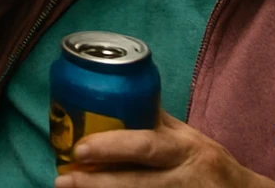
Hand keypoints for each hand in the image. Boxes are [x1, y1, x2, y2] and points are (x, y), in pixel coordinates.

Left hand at [56, 111, 274, 187]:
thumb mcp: (187, 137)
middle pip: (140, 183)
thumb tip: (111, 94)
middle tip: (64, 179)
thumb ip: (154, 122)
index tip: (79, 147)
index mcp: (185, 148)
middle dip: (99, 183)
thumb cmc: (209, 162)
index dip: (112, 146)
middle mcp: (187, 176)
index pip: (146, 145)